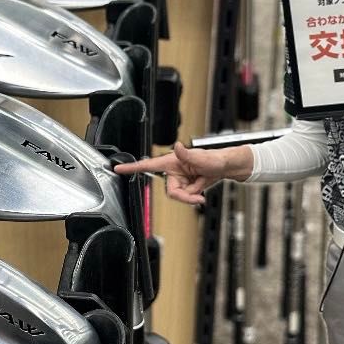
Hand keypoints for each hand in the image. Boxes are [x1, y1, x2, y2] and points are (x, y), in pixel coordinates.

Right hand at [113, 141, 239, 205]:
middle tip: (198, 197)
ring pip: (178, 195)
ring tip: (202, 187)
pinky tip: (202, 188)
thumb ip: (187, 154)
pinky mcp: (186, 186)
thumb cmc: (215, 159)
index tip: (118, 168)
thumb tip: (177, 147)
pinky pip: (185, 197)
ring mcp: (180, 179)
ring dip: (191, 196)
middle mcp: (174, 170)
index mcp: (172, 161)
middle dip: (184, 196)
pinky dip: (194, 196)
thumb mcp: (202, 158)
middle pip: (170, 191)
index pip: (148, 165)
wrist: (226, 167)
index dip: (132, 167)